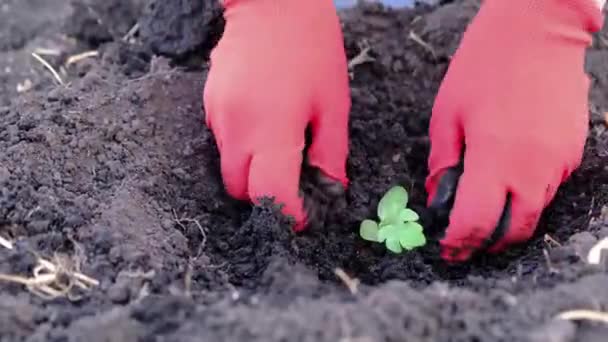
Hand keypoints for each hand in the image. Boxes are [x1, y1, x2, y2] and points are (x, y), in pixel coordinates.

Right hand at [203, 0, 349, 229]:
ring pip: (228, 168)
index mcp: (271, 129)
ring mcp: (216, 117)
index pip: (270, 195)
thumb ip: (330, 154)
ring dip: (252, 172)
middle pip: (241, 190)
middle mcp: (235, 129)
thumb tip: (329, 190)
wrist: (271, 3)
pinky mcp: (208, 105)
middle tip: (294, 183)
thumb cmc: (311, 49)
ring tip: (280, 149)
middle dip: (266, 197)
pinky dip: (241, 148)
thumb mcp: (333, 104)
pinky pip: (222, 143)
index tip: (304, 215)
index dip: (288, 214)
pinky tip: (263, 125)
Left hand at [425, 0, 602, 261]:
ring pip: (535, 213)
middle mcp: (533, 168)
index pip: (477, 223)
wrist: (538, 29)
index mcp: (495, 159)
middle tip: (464, 245)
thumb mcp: (446, 115)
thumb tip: (438, 198)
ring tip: (483, 220)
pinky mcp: (572, 152)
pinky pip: (549, 189)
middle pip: (513, 231)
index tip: (445, 250)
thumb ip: (442, 164)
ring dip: (508, 224)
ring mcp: (559, 162)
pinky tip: (508, 187)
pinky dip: (526, 198)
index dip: (459, 243)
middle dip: (486, 245)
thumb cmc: (482, 67)